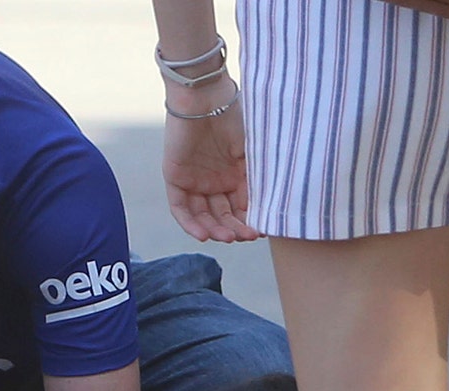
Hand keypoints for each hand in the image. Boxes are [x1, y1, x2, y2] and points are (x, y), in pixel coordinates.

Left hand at [162, 82, 261, 243]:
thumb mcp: (252, 148)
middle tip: (247, 237)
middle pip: (224, 214)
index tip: (263, 231)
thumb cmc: (233, 114)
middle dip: (236, 228)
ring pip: (204, 215)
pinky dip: (191, 223)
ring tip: (228, 237)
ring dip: (216, 229)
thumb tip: (273, 204)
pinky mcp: (175, 177)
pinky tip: (205, 235)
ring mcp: (194, 180)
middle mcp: (214, 180)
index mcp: (234, 173)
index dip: (251, 220)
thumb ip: (258, 175)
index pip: (243, 206)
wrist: (205, 95)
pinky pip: (181, 208)